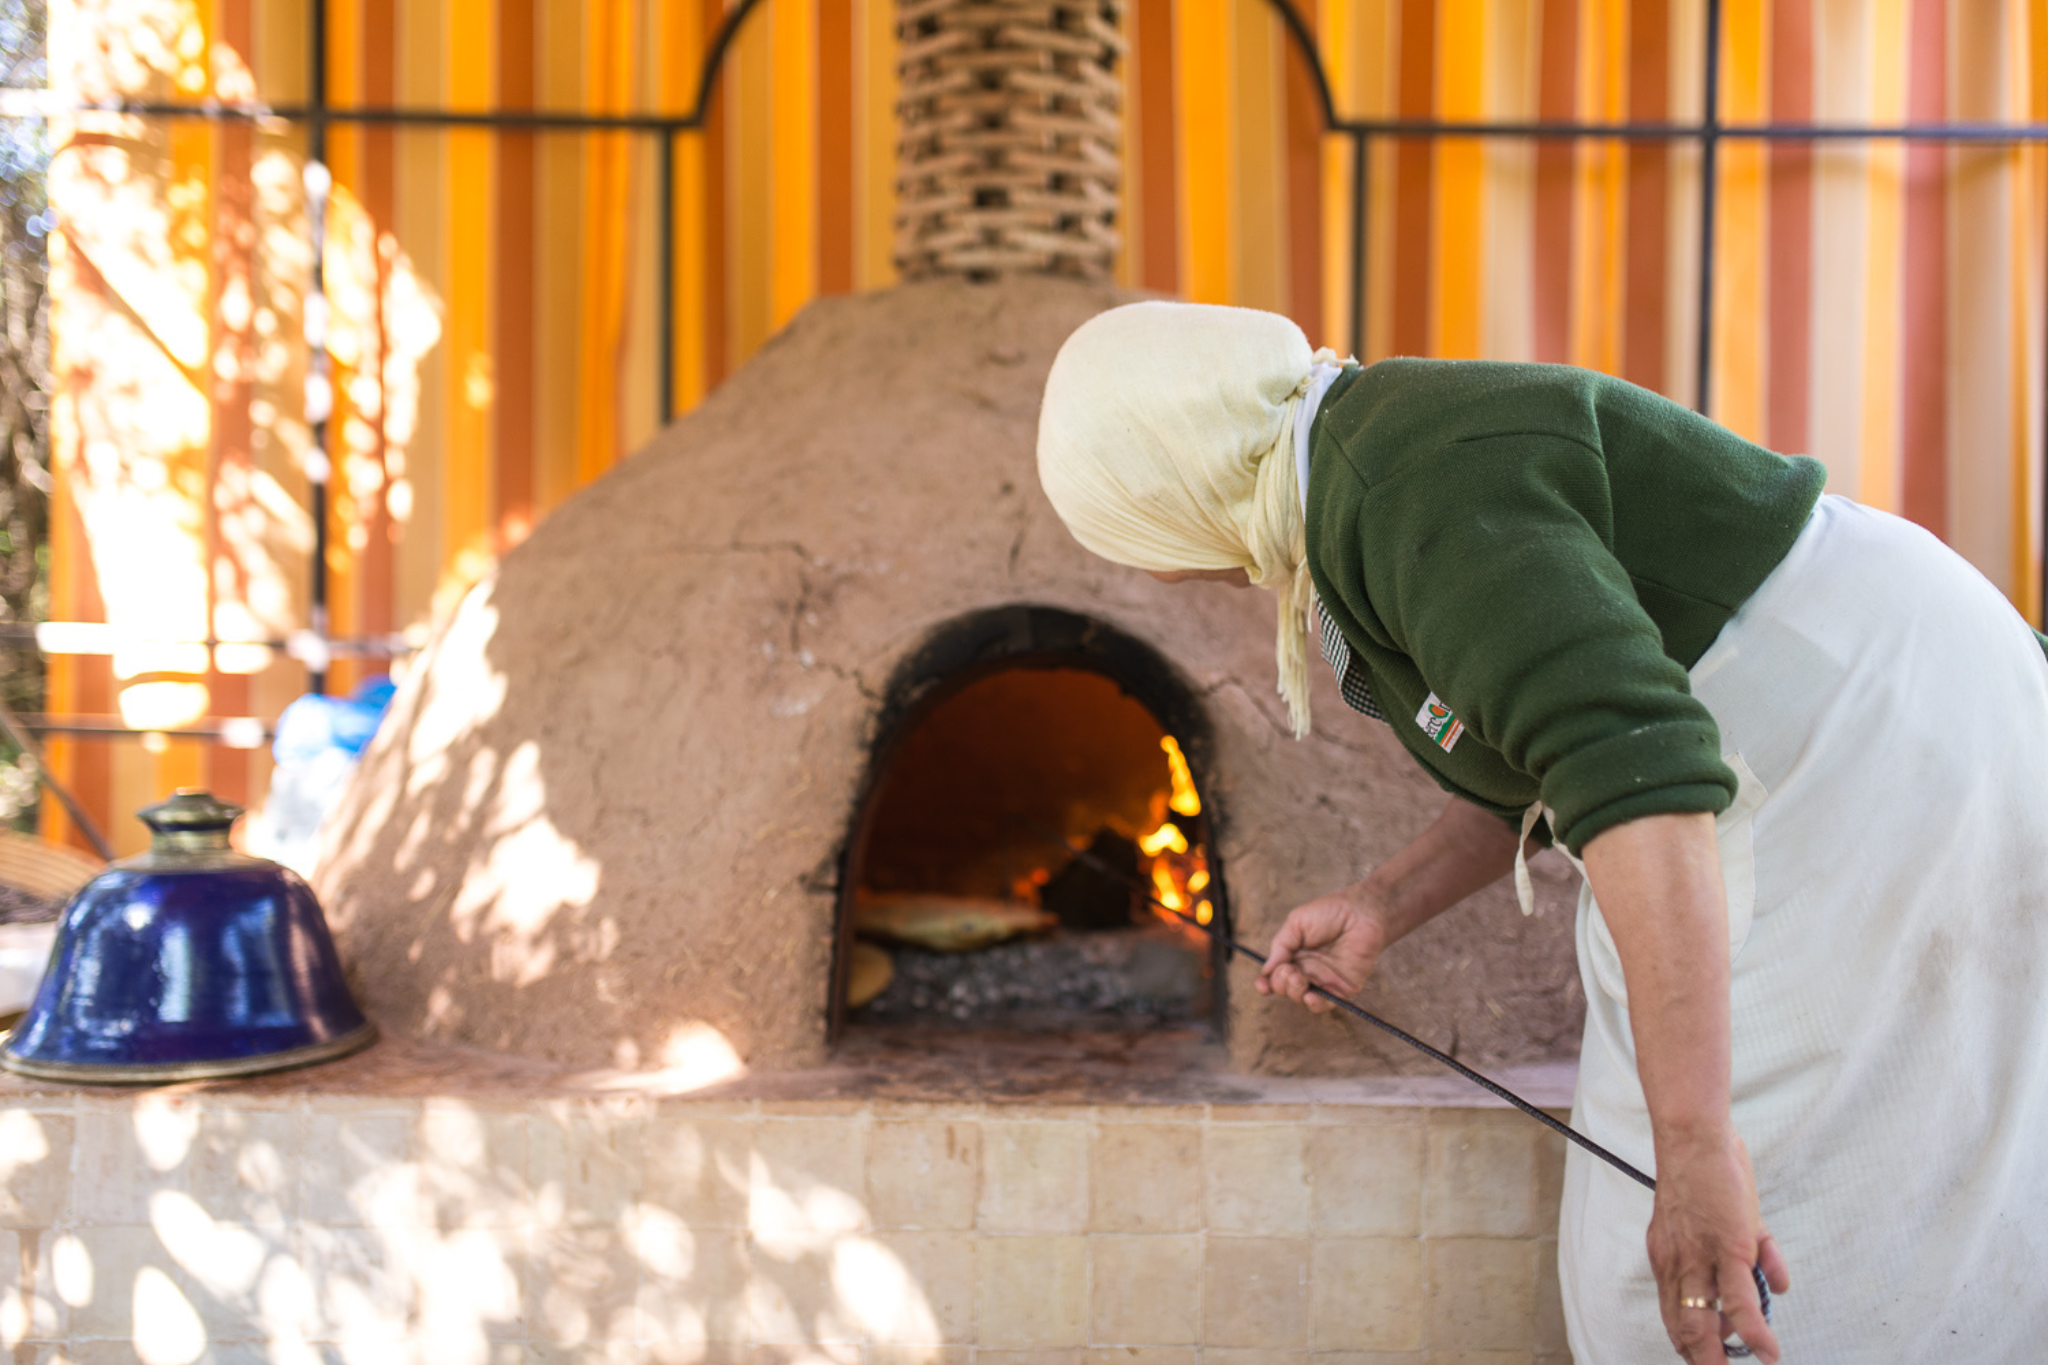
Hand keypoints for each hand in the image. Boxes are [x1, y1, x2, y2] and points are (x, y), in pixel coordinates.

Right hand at [1254, 885, 1388, 1012]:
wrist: (1362, 912)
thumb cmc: (1330, 911)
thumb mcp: (1296, 923)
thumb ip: (1281, 946)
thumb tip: (1266, 970)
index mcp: (1296, 954)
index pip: (1276, 975)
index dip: (1266, 983)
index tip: (1261, 984)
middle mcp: (1308, 969)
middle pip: (1285, 988)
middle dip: (1281, 983)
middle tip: (1289, 970)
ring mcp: (1325, 980)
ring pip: (1302, 998)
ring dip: (1294, 991)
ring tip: (1298, 977)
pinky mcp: (1343, 988)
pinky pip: (1326, 1004)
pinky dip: (1315, 1004)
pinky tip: (1310, 995)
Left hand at [1648, 1126, 1791, 1363]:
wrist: (1695, 1139)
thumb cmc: (1710, 1175)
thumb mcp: (1724, 1220)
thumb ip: (1755, 1255)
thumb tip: (1781, 1287)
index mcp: (1668, 1258)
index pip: (1673, 1313)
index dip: (1688, 1343)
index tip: (1703, 1361)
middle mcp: (1676, 1264)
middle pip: (1683, 1327)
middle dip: (1701, 1359)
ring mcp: (1700, 1259)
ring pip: (1705, 1324)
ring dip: (1721, 1358)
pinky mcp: (1728, 1249)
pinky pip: (1741, 1304)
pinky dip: (1755, 1334)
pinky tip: (1770, 1353)